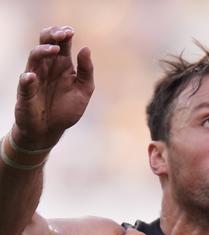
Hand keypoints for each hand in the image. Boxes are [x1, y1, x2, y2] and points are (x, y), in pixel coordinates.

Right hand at [14, 26, 93, 148]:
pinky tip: (33, 76)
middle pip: (45, 43)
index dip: (64, 34)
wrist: (50, 130)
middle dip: (52, 35)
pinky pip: (24, 82)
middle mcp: (47, 67)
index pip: (61, 43)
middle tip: (62, 35)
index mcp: (62, 65)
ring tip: (54, 50)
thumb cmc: (66, 109)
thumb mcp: (84, 90)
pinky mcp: (26, 93)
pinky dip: (28, 78)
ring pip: (34, 57)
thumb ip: (86, 71)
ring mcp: (35, 77)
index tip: (71, 32)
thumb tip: (86, 48)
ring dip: (43, 51)